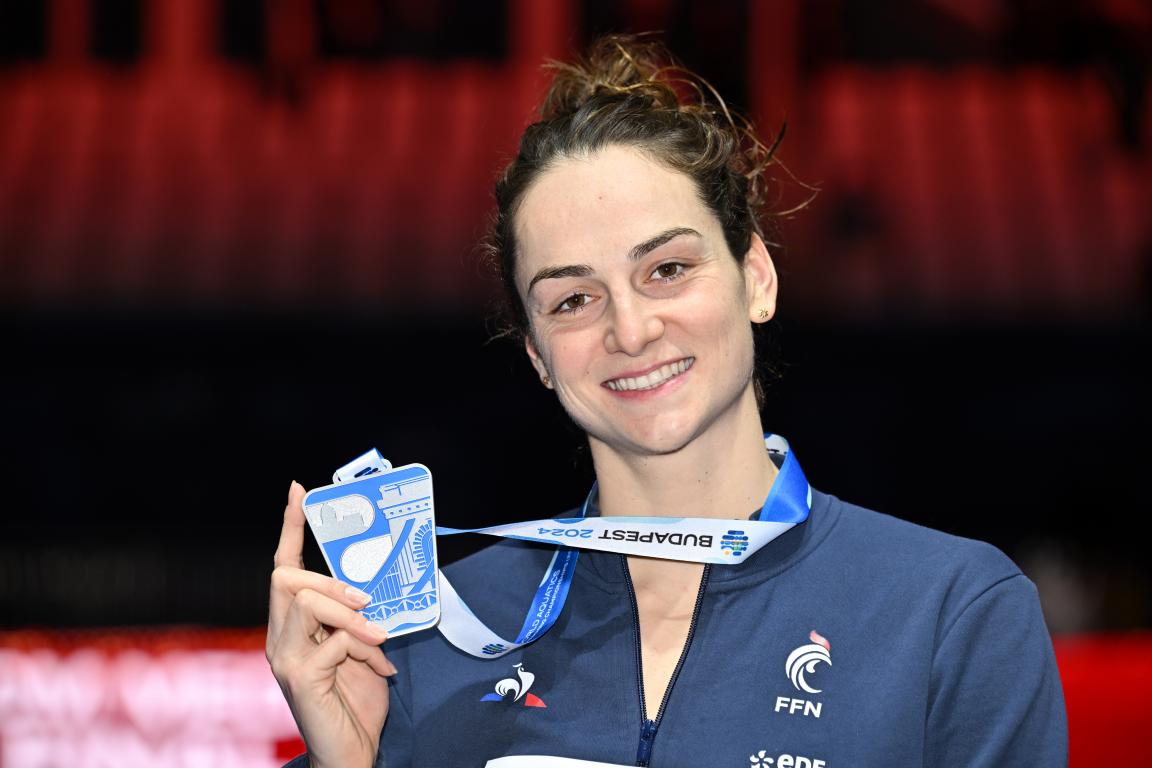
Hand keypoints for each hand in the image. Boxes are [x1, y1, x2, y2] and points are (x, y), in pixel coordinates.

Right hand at [267, 481, 395, 767]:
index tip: (299, 491)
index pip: (284, 568)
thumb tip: (378, 588)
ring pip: (306, 603)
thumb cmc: (356, 701)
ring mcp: (284, 658)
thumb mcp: (362, 647)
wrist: (351, 753)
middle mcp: (278, 638)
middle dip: (332, 581)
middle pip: (287, 579)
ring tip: (380, 636)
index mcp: (291, 626)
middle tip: (368, 601)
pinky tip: (379, 665)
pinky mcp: (299, 678)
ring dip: (351, 614)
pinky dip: (362, 647)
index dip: (291, 528)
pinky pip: (332, 641)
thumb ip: (359, 618)